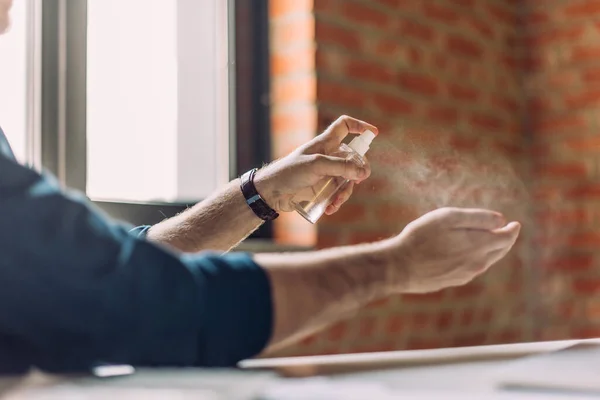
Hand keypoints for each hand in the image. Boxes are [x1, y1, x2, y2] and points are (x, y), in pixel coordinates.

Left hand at [254, 115, 377, 213]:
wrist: (272, 192)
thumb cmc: (290, 172)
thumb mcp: (317, 165)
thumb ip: (341, 167)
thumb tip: (363, 172)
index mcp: (326, 143)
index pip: (345, 126)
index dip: (359, 126)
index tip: (373, 133)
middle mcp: (328, 156)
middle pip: (354, 158)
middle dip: (359, 170)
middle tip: (358, 180)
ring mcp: (327, 173)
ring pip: (348, 180)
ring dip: (346, 192)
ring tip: (336, 202)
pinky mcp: (323, 188)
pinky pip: (338, 194)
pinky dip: (337, 201)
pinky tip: (330, 208)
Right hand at [383, 208, 520, 293]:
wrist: (399, 267)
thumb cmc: (421, 237)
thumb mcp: (447, 218)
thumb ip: (477, 218)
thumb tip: (501, 220)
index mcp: (479, 246)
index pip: (506, 238)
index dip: (512, 230)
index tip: (514, 223)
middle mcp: (477, 263)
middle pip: (499, 251)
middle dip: (504, 240)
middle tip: (504, 231)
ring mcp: (465, 275)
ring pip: (486, 261)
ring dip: (489, 250)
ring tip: (487, 240)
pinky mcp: (453, 281)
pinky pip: (472, 268)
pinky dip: (475, 259)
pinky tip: (466, 254)